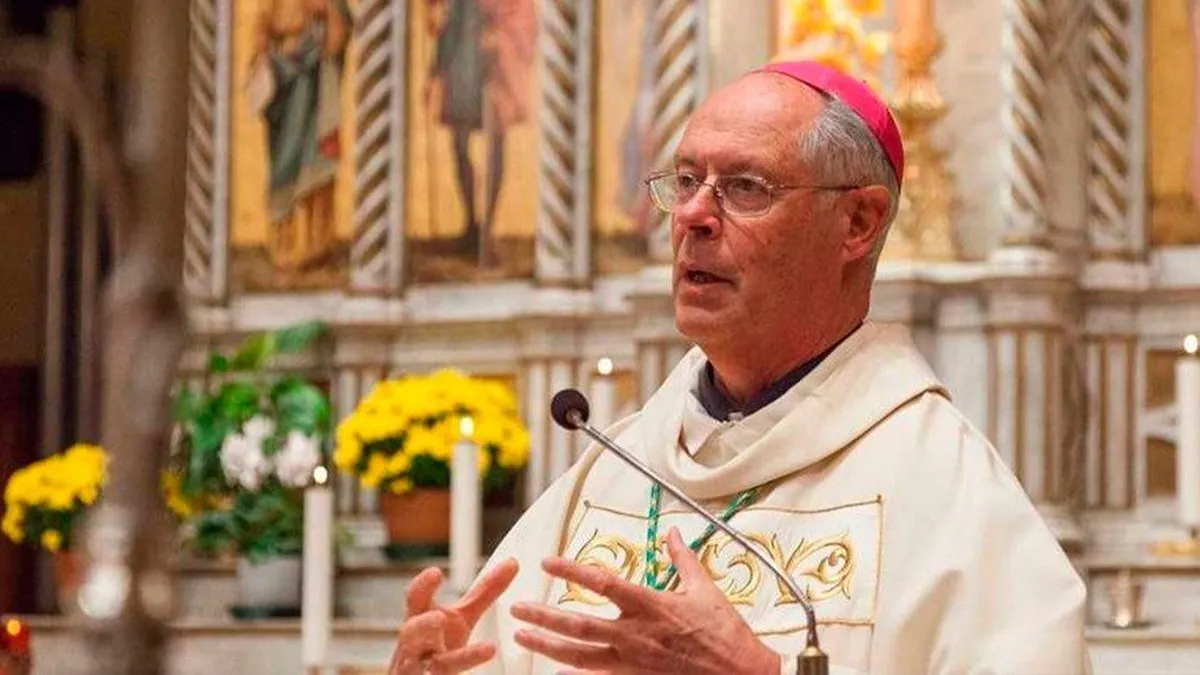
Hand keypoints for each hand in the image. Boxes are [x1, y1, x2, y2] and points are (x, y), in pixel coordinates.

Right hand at [388, 559, 519, 674]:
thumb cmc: (439, 642)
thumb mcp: (464, 616)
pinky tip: (465, 671)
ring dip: (437, 656)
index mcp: (422, 618)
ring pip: (416, 663)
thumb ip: (485, 592)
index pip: (416, 599)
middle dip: (422, 625)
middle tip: (438, 618)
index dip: (423, 586)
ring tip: (445, 640)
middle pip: (411, 632)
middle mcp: (415, 642)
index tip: (436, 572)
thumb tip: (512, 563)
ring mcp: (417, 667)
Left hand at [510, 528, 779, 674]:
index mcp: (650, 605)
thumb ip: (683, 559)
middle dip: (543, 615)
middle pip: (579, 623)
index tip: (547, 562)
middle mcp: (635, 634)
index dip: (572, 570)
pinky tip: (553, 670)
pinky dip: (573, 674)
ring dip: (547, 645)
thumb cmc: (725, 634)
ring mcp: (633, 662)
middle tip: (516, 608)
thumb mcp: (706, 589)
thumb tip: (672, 533)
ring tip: (521, 637)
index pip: (603, 582)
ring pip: (580, 655)